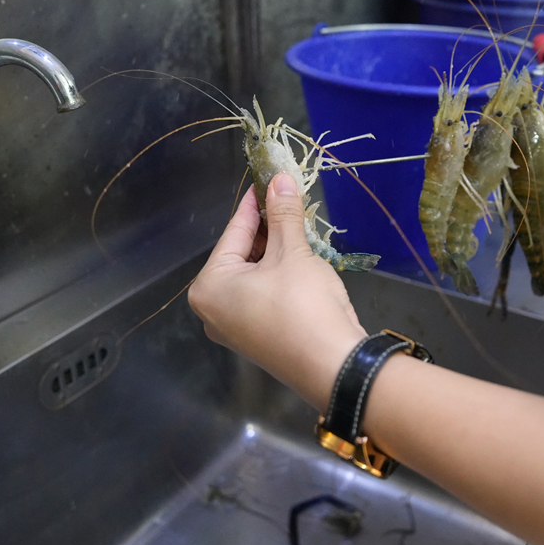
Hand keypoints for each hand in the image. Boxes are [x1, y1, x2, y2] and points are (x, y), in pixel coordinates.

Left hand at [187, 173, 367, 408]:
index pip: (234, 233)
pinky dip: (278, 278)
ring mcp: (234, 329)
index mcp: (209, 286)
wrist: (334, 365)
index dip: (255, 204)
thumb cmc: (303, 304)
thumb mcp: (293, 253)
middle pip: (241, 256)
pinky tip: (299, 263)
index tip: (266, 179)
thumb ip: (283, 214)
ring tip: (298, 229)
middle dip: (268, 231)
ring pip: (254, 277)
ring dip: (276, 254)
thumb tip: (280, 178)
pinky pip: (262, 297)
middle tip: (288, 203)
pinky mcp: (257, 340)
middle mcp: (213, 310)